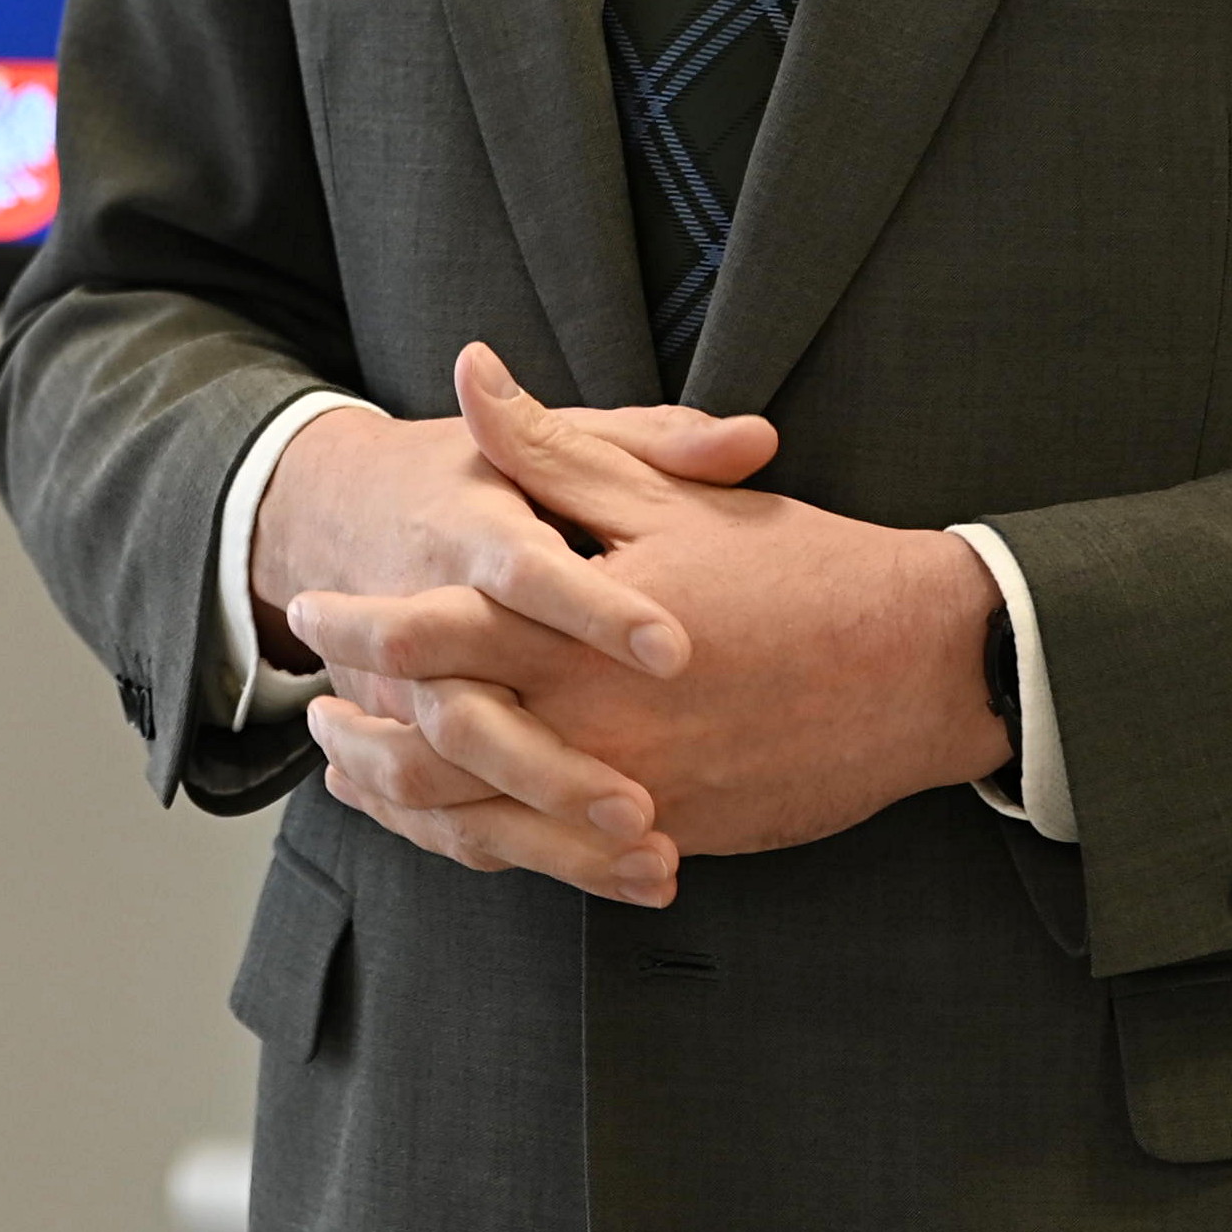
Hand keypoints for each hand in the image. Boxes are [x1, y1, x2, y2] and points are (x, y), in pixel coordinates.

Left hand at [293, 349, 1005, 873]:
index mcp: (574, 634)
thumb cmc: (798, 571)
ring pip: (476, 821)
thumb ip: (552, 448)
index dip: (356, 627)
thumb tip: (473, 371)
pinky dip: (481, 845)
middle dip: (358, 732)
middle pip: (429, 746)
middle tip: (314, 713)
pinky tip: (459, 822)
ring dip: (402, 799)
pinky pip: (545, 860)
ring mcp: (622, 795)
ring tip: (358, 773)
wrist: (919, 671)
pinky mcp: (662, 837)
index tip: (312, 610)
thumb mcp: (666, 496)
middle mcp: (586, 725)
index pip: (427, 635)